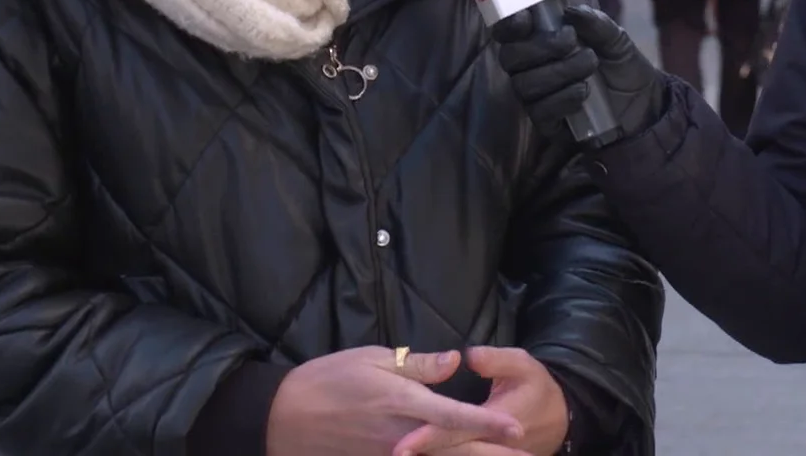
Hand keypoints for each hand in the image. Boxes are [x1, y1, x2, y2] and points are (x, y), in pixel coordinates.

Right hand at [267, 346, 523, 455]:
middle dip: (488, 453)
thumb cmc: (328, 379)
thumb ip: (416, 365)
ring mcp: (387, 455)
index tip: (517, 429)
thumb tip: (455, 360)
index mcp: (403, 402)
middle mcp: (400, 435)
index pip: (455, 415)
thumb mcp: (371, 359)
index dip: (489, 424)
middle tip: (523, 454)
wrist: (282, 418)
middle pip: (452, 449)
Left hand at [393, 348, 569, 455]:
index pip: (457, 429)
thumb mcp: (523, 365)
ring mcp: (493, 454)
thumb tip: (468, 356)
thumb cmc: (537, 386)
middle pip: (452, 452)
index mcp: (497, 416)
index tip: (403, 443)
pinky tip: (425, 454)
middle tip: (394, 453)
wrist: (562, 418)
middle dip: (423, 453)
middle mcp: (492, 443)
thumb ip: (496, 360)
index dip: (429, 436)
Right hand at [492, 5, 667, 147]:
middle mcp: (530, 69)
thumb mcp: (616, 39)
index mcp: (539, 41)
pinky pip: (539, 112)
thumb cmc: (621, 66)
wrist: (643, 105)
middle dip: (540, 47)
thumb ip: (597, 24)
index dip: (508, 25)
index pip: (507, 32)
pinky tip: (583, 92)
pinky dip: (562, 98)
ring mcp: (536, 98)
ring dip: (558, 71)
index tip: (526, 18)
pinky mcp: (547, 124)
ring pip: (525, 84)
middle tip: (570, 40)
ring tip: (590, 64)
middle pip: (510, 57)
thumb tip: (572, 11)